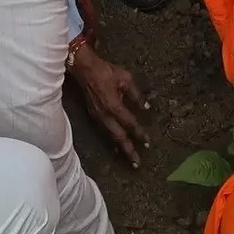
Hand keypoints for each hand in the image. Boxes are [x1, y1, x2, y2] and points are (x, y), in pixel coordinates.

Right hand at [70, 41, 148, 167]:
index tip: (148, 143)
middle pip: (119, 137)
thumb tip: (146, 107)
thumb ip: (136, 95)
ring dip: (120, 148)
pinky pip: (105, 132)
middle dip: (128, 150)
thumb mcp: (126, 79)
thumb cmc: (106, 72)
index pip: (130, 124)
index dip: (139, 133)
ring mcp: (98, 117)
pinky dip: (111, 140)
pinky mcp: (93, 116)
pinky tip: (115, 145)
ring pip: (111, 136)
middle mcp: (106, 115)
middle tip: (137, 163)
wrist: (85, 70)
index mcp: (114, 106)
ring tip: (129, 158)